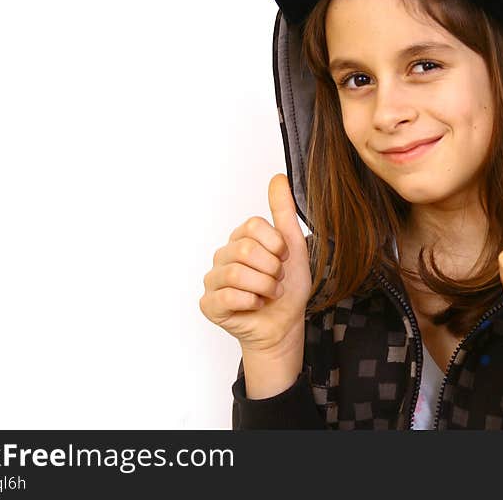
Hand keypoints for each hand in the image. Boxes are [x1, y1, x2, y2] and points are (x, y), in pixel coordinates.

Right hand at [199, 174, 312, 356]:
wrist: (285, 325)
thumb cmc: (288, 288)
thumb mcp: (294, 246)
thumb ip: (283, 212)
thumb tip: (278, 178)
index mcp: (241, 240)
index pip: (253, 226)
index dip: (276, 245)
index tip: (283, 259)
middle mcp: (223, 256)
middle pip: (244, 249)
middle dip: (271, 269)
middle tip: (277, 280)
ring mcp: (213, 280)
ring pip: (236, 273)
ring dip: (264, 287)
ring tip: (270, 294)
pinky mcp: (209, 304)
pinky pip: (228, 297)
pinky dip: (252, 302)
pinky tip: (256, 305)